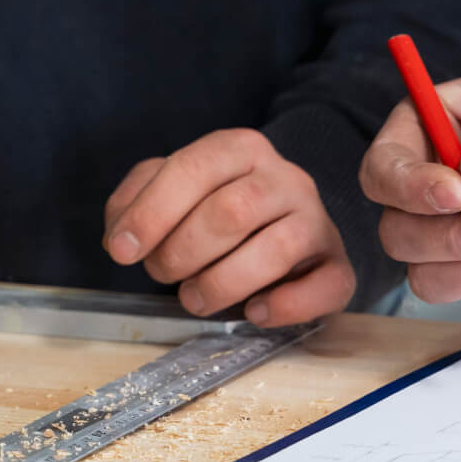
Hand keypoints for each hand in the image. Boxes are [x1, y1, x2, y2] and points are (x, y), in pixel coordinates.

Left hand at [103, 129, 353, 325]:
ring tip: (194, 297)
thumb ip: (139, 198)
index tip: (122, 250)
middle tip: (163, 273)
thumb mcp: (174, 189)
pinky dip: (285, 306)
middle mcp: (287, 178)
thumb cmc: (219, 208)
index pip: (194, 168)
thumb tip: (123, 236)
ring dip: (222, 283)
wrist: (287, 222)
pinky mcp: (339, 265)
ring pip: (277, 249)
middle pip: (232, 211)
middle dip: (183, 252)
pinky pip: (326, 285)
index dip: (151, 212)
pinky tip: (254, 312)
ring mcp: (317, 221)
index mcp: (242, 149)